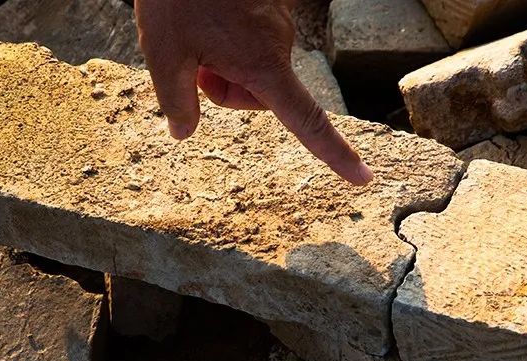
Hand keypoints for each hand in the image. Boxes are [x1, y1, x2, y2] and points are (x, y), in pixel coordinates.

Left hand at [135, 0, 372, 184]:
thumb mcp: (164, 53)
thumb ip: (175, 102)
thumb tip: (183, 132)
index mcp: (262, 65)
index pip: (307, 122)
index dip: (336, 154)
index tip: (363, 178)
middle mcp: (278, 48)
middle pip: (256, 98)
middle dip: (223, 89)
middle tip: (194, 61)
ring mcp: (275, 28)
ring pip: (251, 72)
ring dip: (221, 65)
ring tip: (196, 35)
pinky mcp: (268, 12)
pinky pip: (249, 46)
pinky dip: (225, 44)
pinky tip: (204, 22)